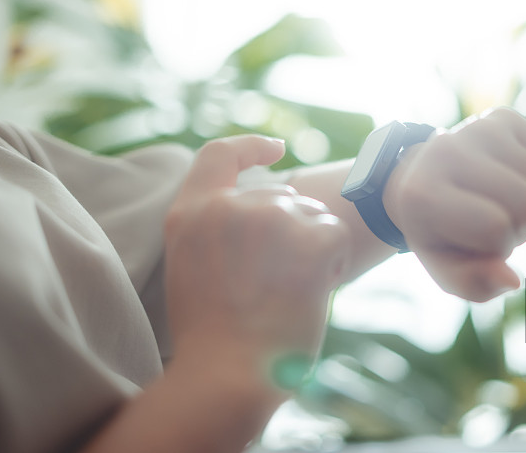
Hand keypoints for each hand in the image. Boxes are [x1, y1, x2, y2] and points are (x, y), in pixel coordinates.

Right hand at [164, 135, 348, 376]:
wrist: (224, 378)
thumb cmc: (212, 339)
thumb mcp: (194, 268)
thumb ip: (217, 231)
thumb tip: (267, 211)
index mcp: (190, 213)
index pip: (219, 154)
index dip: (250, 147)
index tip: (276, 150)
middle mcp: (227, 207)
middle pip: (281, 197)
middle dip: (292, 230)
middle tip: (280, 281)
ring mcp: (268, 220)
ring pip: (312, 215)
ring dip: (312, 248)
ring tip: (290, 293)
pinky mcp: (307, 240)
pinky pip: (335, 234)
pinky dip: (333, 262)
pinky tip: (314, 292)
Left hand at [383, 108, 525, 301]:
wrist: (425, 179)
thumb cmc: (439, 232)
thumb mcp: (447, 268)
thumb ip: (475, 285)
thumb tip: (512, 280)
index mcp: (421, 193)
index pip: (497, 227)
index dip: (500, 247)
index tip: (478, 241)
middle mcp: (446, 150)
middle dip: (523, 229)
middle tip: (497, 226)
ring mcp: (477, 128)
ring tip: (506, 208)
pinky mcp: (504, 117)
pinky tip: (519, 187)